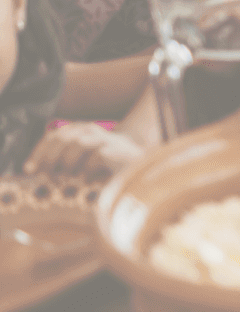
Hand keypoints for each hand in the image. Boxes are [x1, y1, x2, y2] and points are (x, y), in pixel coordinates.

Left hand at [25, 122, 144, 178]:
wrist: (138, 159)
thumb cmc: (103, 162)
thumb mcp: (80, 159)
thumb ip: (62, 159)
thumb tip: (37, 171)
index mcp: (79, 131)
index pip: (54, 135)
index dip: (39, 151)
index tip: (28, 169)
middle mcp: (92, 131)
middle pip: (64, 137)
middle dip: (50, 157)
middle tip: (44, 175)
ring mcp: (106, 138)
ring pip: (79, 143)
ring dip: (68, 162)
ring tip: (67, 177)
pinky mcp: (118, 149)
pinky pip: (97, 155)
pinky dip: (87, 169)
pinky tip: (86, 180)